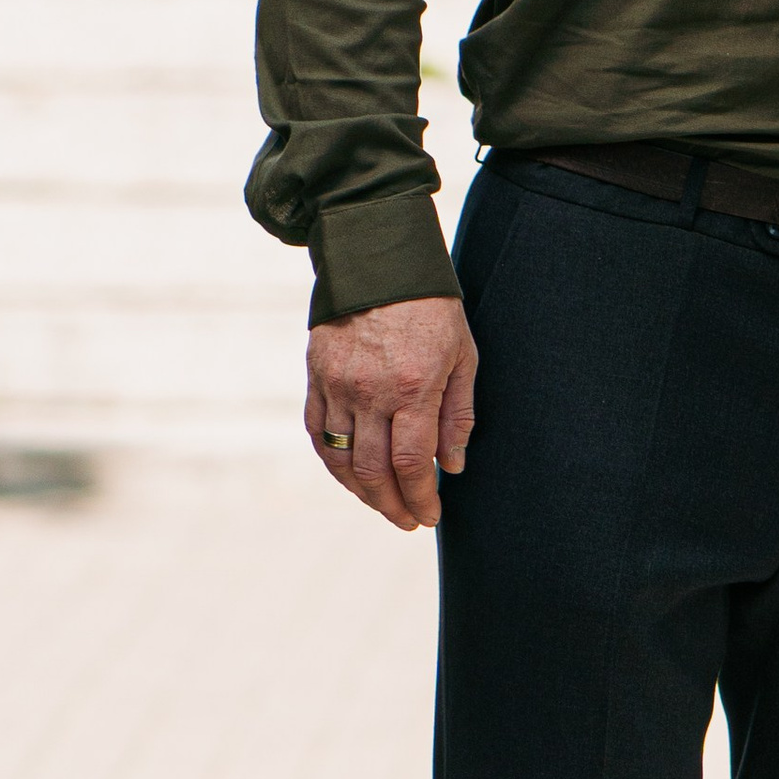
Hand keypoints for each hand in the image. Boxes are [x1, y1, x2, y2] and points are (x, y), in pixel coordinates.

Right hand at [306, 296, 476, 529]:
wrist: (378, 258)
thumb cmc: (432, 307)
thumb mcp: (462, 355)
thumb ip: (458, 414)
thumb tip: (452, 465)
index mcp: (413, 387)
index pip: (411, 463)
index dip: (420, 498)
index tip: (430, 516)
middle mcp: (369, 392)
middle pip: (374, 472)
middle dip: (393, 505)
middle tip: (409, 520)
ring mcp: (337, 385)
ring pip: (341, 459)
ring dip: (362, 493)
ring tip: (383, 505)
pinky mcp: (316, 376)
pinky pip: (317, 432)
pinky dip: (333, 462)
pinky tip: (350, 476)